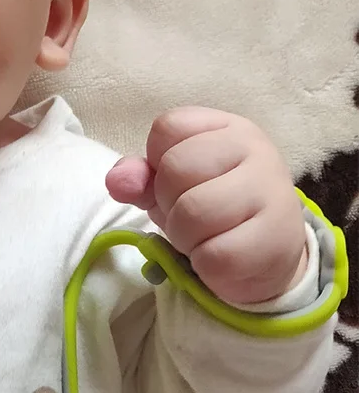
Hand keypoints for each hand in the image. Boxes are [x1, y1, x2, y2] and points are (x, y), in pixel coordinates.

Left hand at [105, 107, 307, 304]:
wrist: (268, 254)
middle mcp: (256, 150)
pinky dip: (204, 264)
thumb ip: (139, 177)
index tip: (181, 183)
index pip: (167, 128)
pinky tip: (220, 257)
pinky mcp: (275, 240)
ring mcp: (272, 192)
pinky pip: (214, 255)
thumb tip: (117, 181)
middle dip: (169, 203)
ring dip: (184, 236)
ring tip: (203, 237)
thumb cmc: (214, 208)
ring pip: (193, 213)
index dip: (157, 164)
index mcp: (228, 127)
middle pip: (176, 168)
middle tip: (191, 217)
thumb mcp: (172, 185)